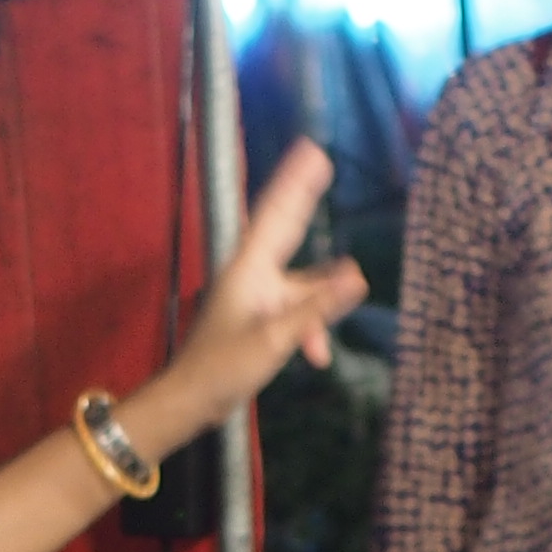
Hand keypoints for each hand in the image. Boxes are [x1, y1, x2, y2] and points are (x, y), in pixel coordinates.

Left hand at [128, 143, 371, 456]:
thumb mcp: (275, 339)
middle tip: (320, 161)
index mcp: (250, 269)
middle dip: (304, 200)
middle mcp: (254, 274)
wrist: (193, 401)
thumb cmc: (225, 367)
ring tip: (353, 281)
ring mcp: (257, 297)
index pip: (278, 214)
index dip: (295, 181)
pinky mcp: (261, 320)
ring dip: (322, 293)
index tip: (311, 150)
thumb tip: (358, 278)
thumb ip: (317, 309)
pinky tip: (317, 356)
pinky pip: (296, 311)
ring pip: (301, 281)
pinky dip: (309, 327)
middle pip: (286, 229)